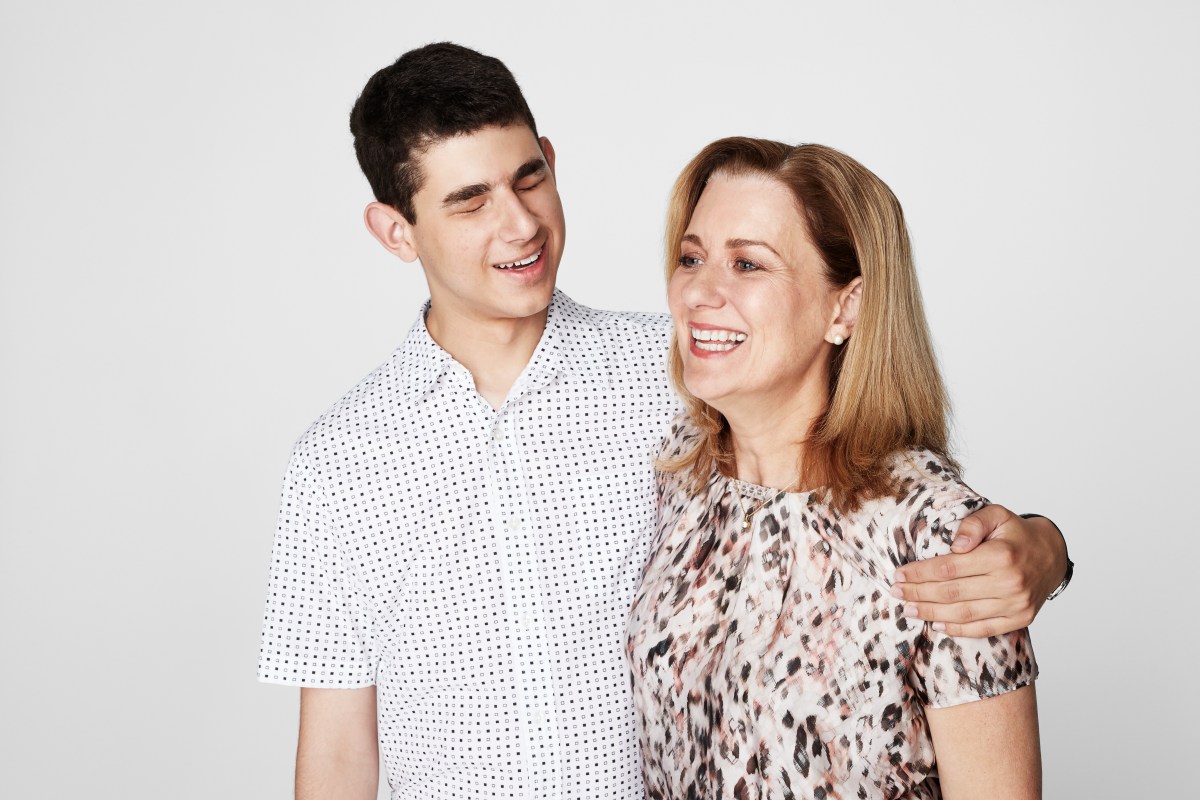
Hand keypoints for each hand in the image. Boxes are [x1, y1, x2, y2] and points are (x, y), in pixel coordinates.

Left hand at [891, 504, 1067, 637]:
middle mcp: (1010, 582)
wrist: (1052, 554)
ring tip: (909, 609)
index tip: (900, 574)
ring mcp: (1017, 604)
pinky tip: (937, 624)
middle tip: (896, 592)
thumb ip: (972, 524)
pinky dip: (957, 630)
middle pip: (953, 592)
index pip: (950, 567)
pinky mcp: (1021, 619)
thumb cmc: (1016, 533)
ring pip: (964, 613)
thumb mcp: (996, 515)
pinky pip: (983, 629)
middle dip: (919, 593)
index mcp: (1001, 555)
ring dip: (932, 613)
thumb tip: (955, 545)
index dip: (921, 573)